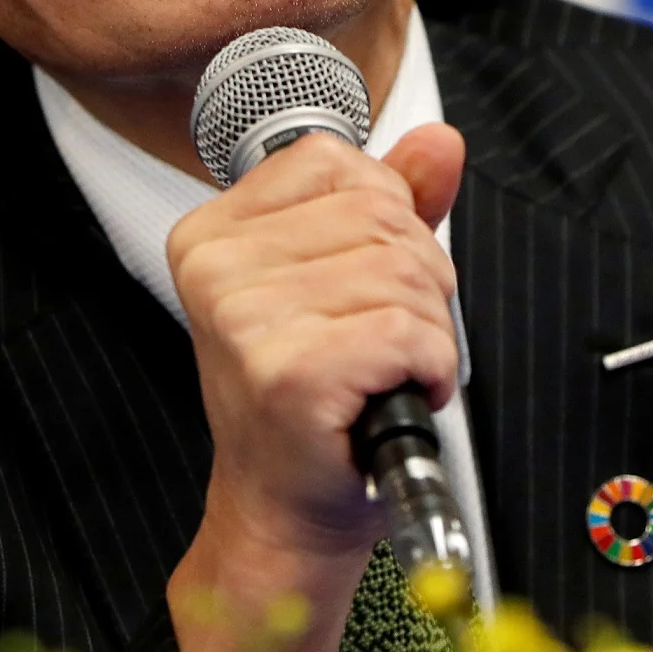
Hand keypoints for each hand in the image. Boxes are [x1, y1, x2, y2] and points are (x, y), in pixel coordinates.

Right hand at [162, 123, 464, 651]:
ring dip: (426, 329)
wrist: (285, 509)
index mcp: (212, 231)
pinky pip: (410, 330)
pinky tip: (396, 393)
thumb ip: (393, 202)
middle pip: (382, 215)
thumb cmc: (312, 400)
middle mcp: (215, 266)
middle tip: (381, 341)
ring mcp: (245, 317)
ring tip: (384, 371)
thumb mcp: (344, 280)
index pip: (336, 162)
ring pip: (406, 271)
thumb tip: (440, 142)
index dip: (384, 219)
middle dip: (417, 280)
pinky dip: (430, 366)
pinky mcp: (289, 369)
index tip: (358, 283)